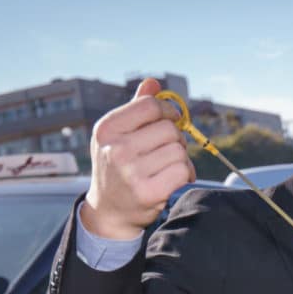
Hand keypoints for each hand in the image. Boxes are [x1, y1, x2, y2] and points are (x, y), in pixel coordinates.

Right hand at [81, 77, 195, 238]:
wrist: (109, 211)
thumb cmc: (116, 168)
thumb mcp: (118, 136)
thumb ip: (136, 109)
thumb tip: (154, 82)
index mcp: (107, 129)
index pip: (151, 106)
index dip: (168, 111)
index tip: (170, 121)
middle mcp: (116, 149)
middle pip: (169, 128)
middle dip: (175, 139)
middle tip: (166, 152)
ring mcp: (131, 172)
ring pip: (179, 151)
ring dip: (181, 159)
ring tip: (167, 168)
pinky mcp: (149, 192)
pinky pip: (183, 171)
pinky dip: (185, 174)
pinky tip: (173, 180)